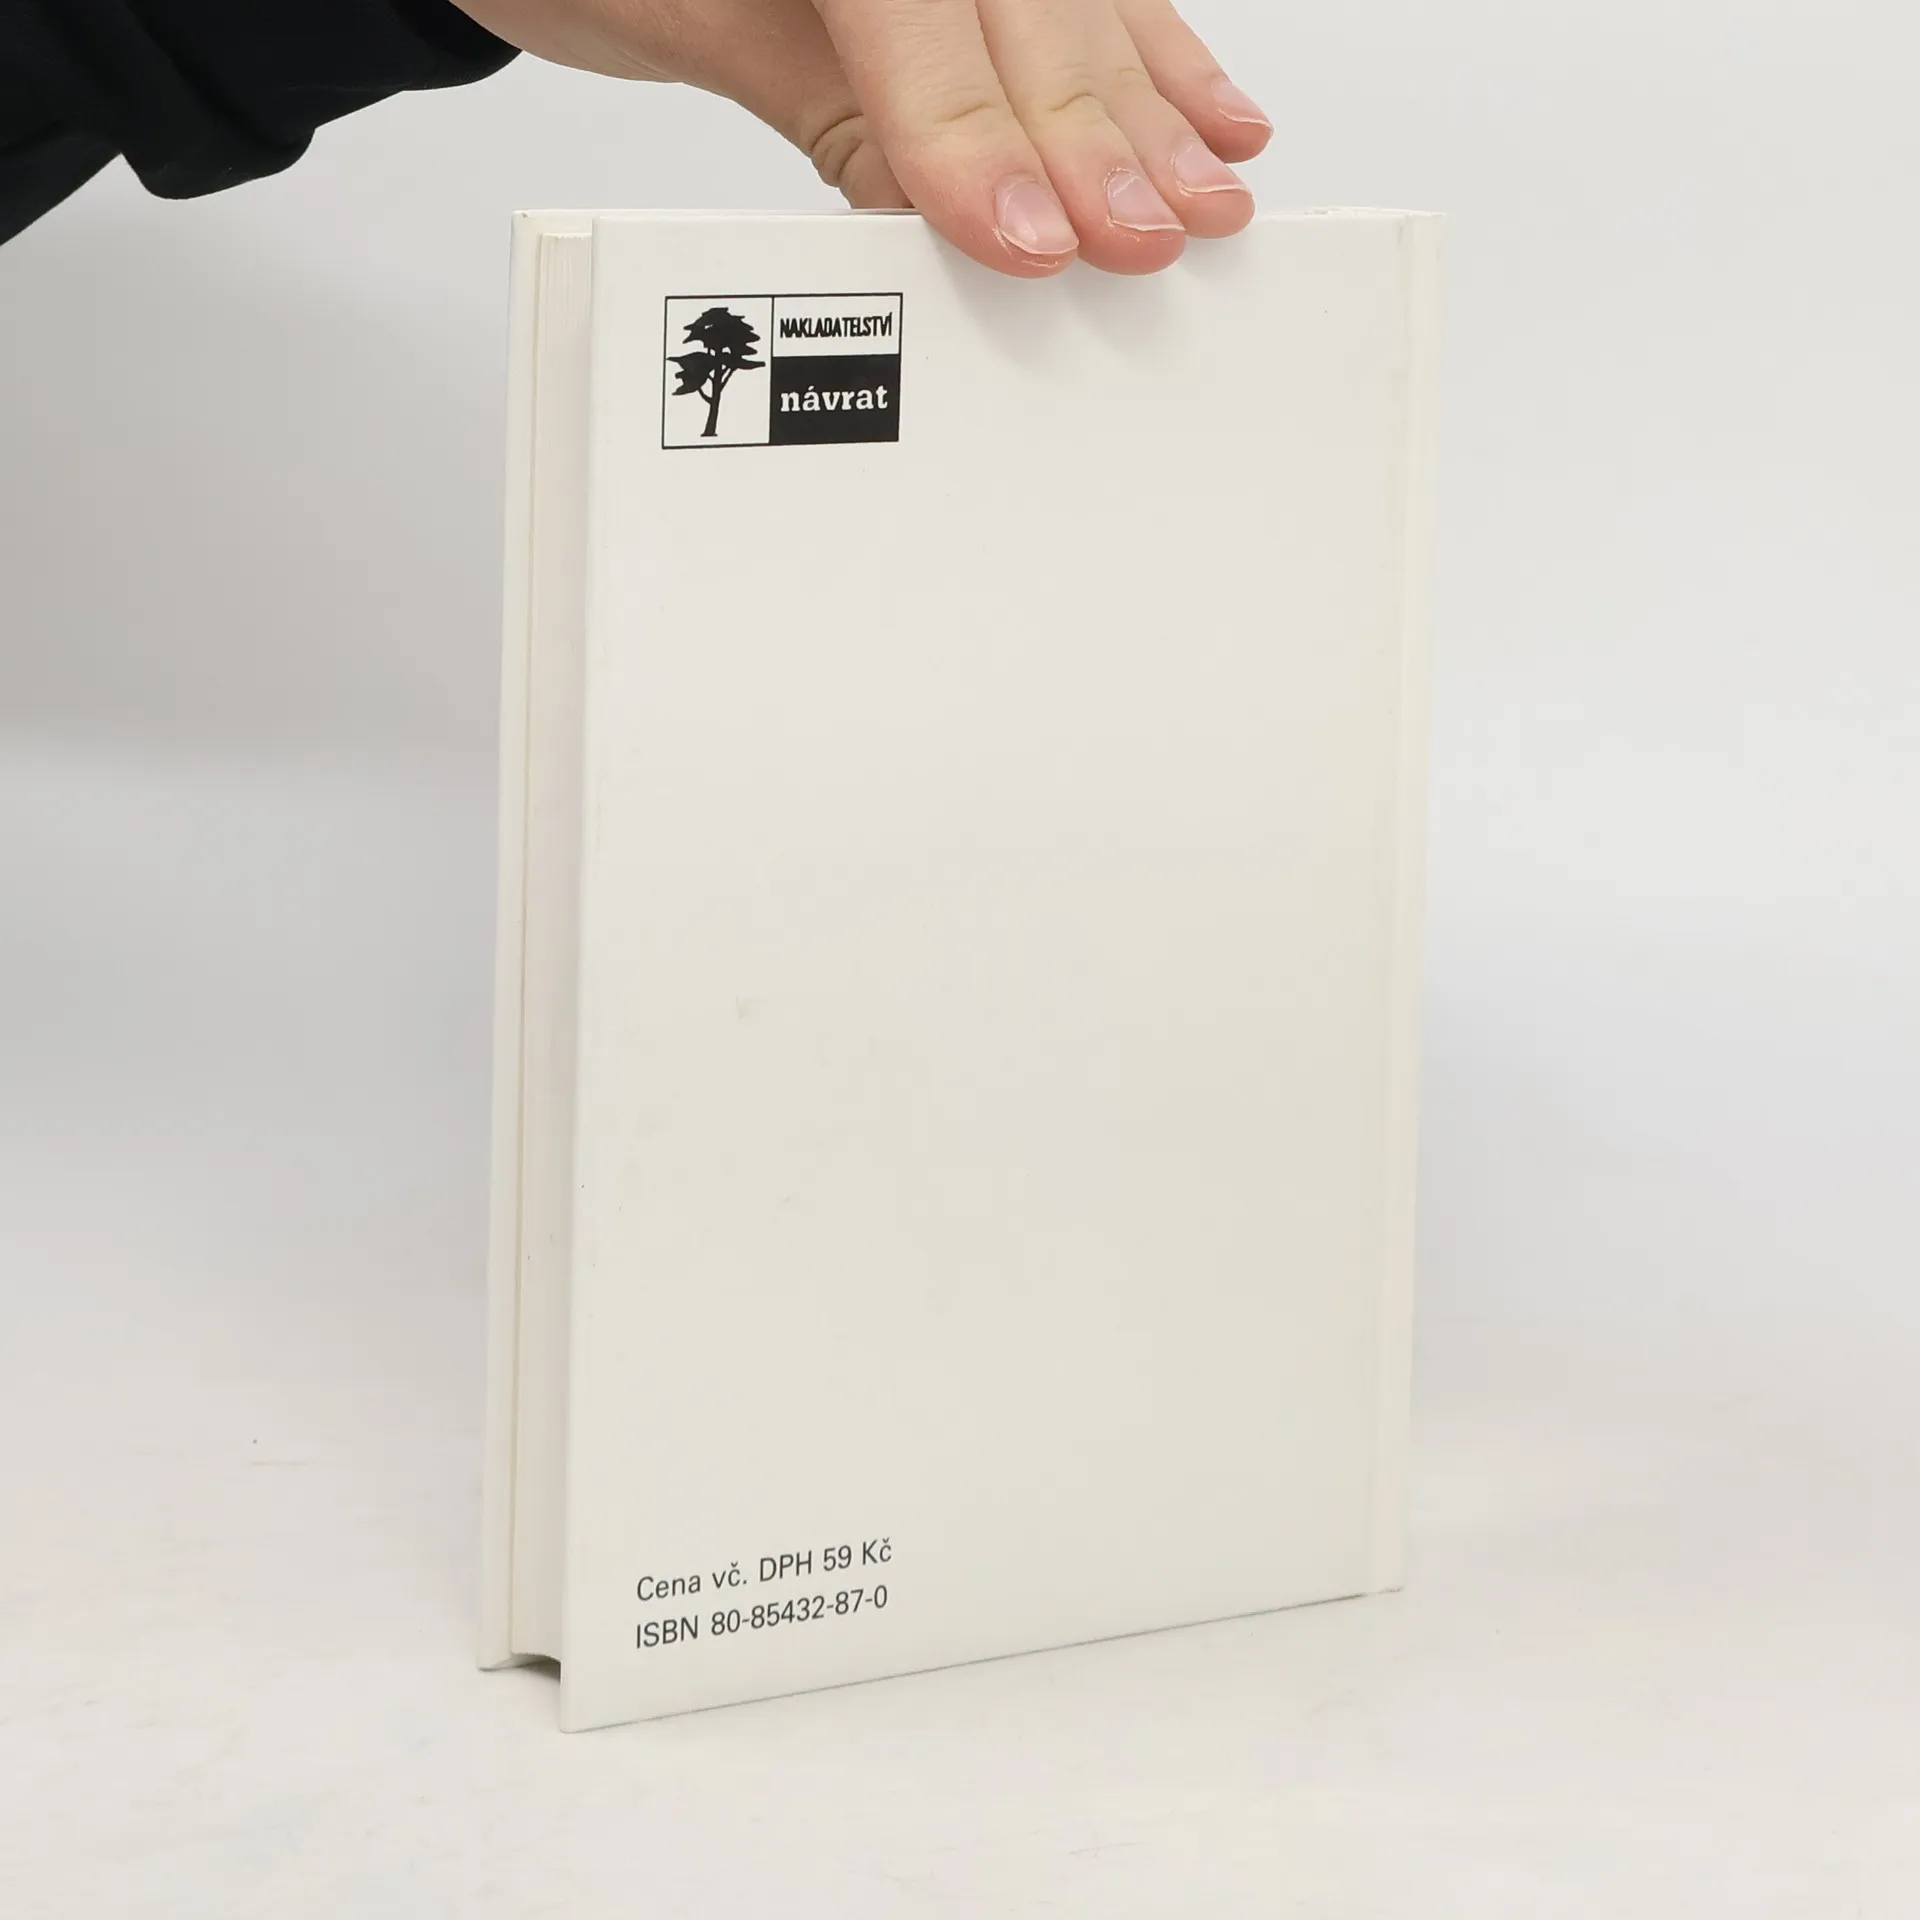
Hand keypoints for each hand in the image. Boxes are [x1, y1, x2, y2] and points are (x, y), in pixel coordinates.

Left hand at [450, 0, 1271, 276]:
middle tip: (1142, 235)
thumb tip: (945, 224)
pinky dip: (1147, 54)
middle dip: (1095, 124)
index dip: (982, 124)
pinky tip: (1210, 111)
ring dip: (1150, 102)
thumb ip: (831, 107)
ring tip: (1207, 193)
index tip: (1030, 236)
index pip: (922, 3)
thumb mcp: (688, 24)